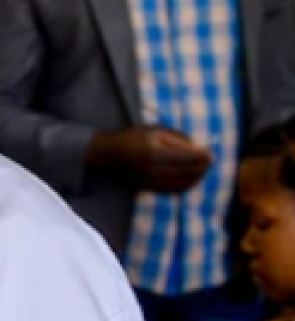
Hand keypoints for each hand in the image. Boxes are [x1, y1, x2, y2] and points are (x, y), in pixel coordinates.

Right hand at [87, 126, 213, 194]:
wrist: (109, 154)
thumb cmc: (133, 138)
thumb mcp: (153, 130)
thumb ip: (176, 137)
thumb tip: (198, 149)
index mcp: (154, 150)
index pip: (186, 156)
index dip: (201, 156)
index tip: (210, 153)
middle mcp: (153, 167)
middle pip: (186, 171)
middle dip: (202, 167)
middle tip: (210, 162)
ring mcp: (151, 180)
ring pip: (182, 183)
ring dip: (197, 177)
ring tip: (203, 170)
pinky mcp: (149, 188)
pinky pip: (173, 190)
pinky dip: (186, 186)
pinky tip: (192, 180)